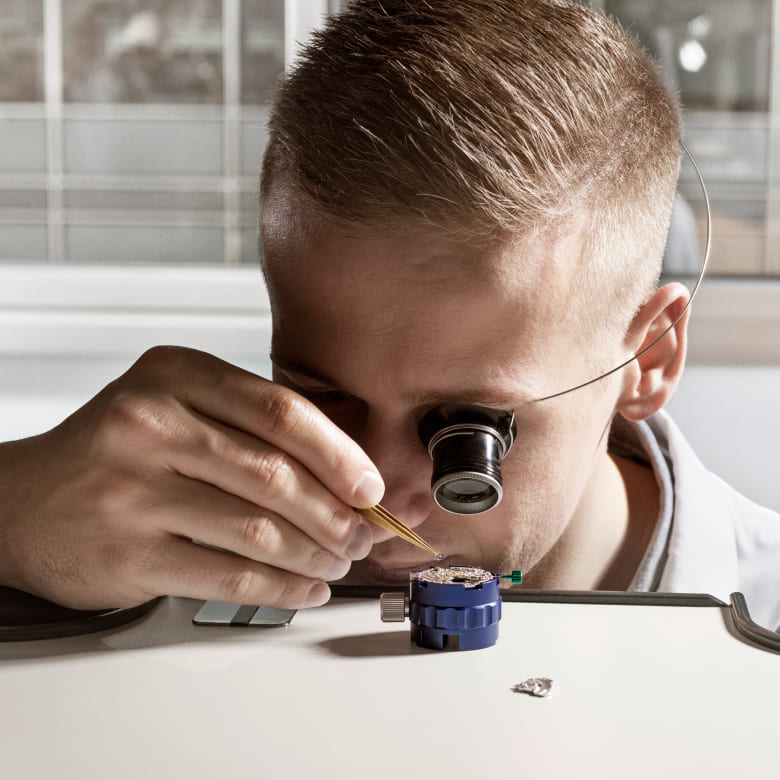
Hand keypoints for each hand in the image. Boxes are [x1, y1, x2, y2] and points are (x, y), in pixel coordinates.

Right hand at [0, 347, 383, 609]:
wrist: (23, 503)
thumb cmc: (115, 452)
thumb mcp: (176, 405)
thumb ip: (248, 422)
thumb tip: (343, 467)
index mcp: (174, 376)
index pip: (280, 410)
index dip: (339, 453)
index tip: (370, 485)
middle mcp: (150, 424)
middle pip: (275, 474)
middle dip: (335, 513)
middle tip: (361, 532)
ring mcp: (134, 491)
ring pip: (258, 528)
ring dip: (315, 553)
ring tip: (338, 561)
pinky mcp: (129, 554)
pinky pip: (228, 575)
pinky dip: (280, 586)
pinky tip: (304, 586)